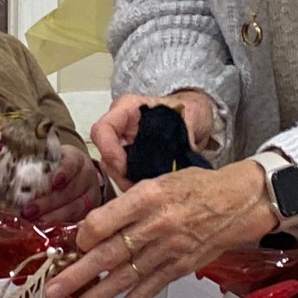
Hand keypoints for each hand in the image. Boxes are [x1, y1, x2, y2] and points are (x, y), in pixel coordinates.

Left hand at [17, 144, 103, 225]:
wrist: (78, 175)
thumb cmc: (57, 166)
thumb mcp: (49, 158)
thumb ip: (33, 159)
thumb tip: (2, 156)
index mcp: (77, 159)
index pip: (72, 164)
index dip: (63, 172)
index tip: (53, 181)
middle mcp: (87, 177)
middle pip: (70, 190)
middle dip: (49, 202)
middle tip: (28, 210)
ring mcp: (91, 197)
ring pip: (73, 209)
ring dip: (52, 217)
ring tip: (34, 223)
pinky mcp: (88, 213)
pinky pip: (75, 222)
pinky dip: (60, 227)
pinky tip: (46, 231)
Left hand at [44, 160, 275, 297]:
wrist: (237, 201)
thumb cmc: (195, 185)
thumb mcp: (158, 179)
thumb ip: (129, 203)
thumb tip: (96, 227)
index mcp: (147, 196)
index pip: (103, 222)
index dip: (83, 236)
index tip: (76, 242)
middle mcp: (155, 225)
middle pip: (108, 255)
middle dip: (77, 275)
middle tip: (52, 291)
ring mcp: (168, 250)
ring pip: (124, 277)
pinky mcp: (180, 268)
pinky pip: (148, 289)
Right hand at [90, 91, 216, 189]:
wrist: (194, 116)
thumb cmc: (189, 109)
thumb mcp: (189, 117)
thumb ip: (182, 138)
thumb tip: (177, 165)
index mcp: (128, 109)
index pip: (103, 129)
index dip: (109, 151)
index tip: (124, 168)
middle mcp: (121, 127)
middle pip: (105, 155)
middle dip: (121, 174)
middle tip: (140, 185)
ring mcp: (124, 144)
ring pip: (113, 169)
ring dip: (128, 182)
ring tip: (149, 189)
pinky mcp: (131, 160)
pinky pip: (125, 176)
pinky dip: (135, 185)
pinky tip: (150, 189)